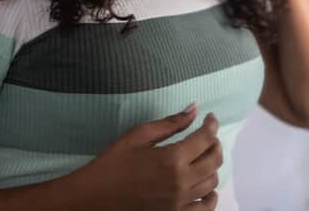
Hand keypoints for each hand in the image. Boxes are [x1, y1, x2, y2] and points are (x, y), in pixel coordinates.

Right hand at [71, 105, 221, 209]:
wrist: (93, 198)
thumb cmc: (112, 164)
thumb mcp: (138, 136)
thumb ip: (170, 123)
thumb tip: (194, 108)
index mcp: (172, 159)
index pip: (205, 138)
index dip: (211, 124)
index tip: (209, 118)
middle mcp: (181, 182)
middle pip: (214, 160)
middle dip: (215, 143)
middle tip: (208, 135)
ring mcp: (180, 202)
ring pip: (212, 183)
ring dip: (213, 167)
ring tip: (203, 157)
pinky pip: (204, 209)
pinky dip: (210, 197)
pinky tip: (205, 187)